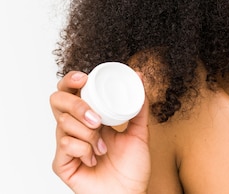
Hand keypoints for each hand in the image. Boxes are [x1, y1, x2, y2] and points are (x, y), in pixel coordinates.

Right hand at [50, 71, 150, 193]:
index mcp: (90, 117)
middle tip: (98, 119)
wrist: (130, 193)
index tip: (83, 78)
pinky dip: (84, 149)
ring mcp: (66, 145)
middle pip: (57, 101)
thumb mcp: (140, 131)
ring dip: (89, 133)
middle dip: (78, 105)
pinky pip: (65, 144)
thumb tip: (139, 77)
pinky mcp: (61, 164)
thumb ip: (140, 106)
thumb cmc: (133, 167)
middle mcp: (75, 128)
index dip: (70, 81)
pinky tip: (94, 159)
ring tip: (104, 147)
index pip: (71, 92)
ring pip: (64, 123)